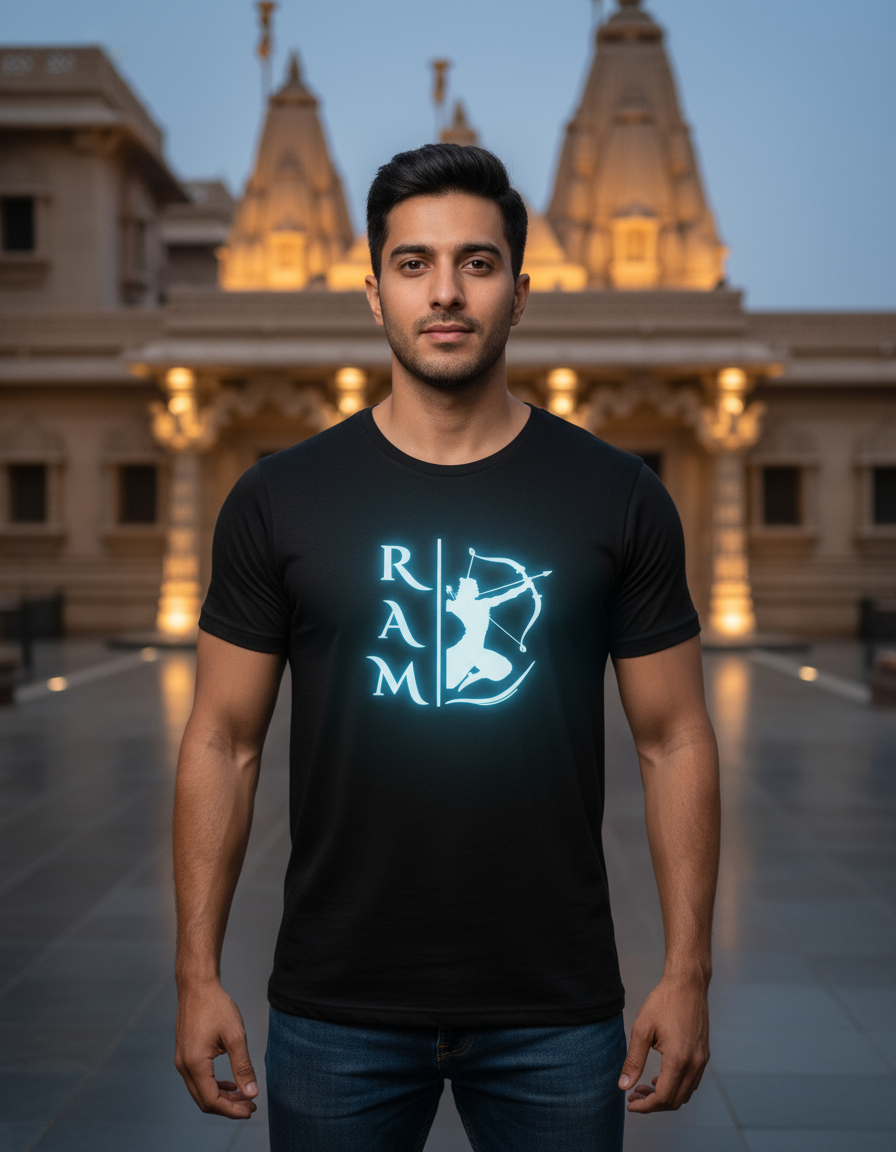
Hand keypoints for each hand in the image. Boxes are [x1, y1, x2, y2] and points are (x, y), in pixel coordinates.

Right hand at [175, 980, 258, 1118]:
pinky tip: (230, 1083)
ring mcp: (181, 1061)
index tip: (251, 1109)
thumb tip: (252, 1092)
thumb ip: (243, 1066)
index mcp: (195, 1063)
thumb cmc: (216, 1006)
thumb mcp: (235, 1035)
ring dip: (222, 1097)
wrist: (197, 985)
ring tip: (243, 1096)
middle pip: (204, 1101)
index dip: (232, 1110)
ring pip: (200, 1092)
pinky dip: (214, 1086)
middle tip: (250, 1106)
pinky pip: (198, 1080)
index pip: (212, 1100)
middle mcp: (184, 1066)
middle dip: (228, 1107)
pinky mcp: (184, 1054)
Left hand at [617, 975, 709, 1111]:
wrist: (688, 984)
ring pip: (685, 1094)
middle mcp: (694, 1064)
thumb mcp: (642, 1029)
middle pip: (675, 1101)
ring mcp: (702, 1060)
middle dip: (653, 1104)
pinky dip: (677, 1087)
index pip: (663, 1098)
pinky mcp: (704, 1055)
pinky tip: (661, 1077)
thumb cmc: (664, 1002)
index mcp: (678, 1060)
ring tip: (644, 1086)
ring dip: (666, 1096)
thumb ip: (633, 1060)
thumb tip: (623, 1086)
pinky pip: (692, 1082)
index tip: (629, 1103)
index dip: (645, 1106)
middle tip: (633, 1095)